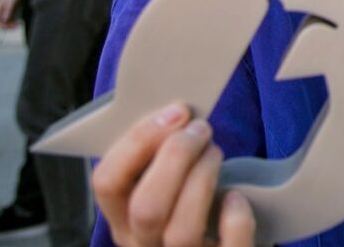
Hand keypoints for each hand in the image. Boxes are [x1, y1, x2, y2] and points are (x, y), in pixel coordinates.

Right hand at [0, 0, 23, 29]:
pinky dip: (12, 22)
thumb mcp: (13, 0)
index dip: (1, 26)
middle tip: (16, 27)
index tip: (10, 27)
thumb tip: (5, 20)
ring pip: (4, 22)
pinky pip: (8, 20)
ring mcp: (3, 10)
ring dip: (9, 25)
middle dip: (6, 27)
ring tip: (18, 24)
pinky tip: (18, 21)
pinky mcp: (8, 10)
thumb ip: (9, 10)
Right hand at [90, 101, 255, 246]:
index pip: (107, 182)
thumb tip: (178, 110)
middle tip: (201, 129)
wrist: (220, 238)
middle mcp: (144, 245)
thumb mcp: (162, 184)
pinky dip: (236, 217)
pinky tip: (236, 197)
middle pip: (146, 208)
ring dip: (203, 178)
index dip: (138, 141)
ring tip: (215, 153)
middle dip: (177, 157)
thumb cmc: (191, 201)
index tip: (176, 112)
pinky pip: (229, 245)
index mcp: (123, 220)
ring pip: (181, 230)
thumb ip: (157, 157)